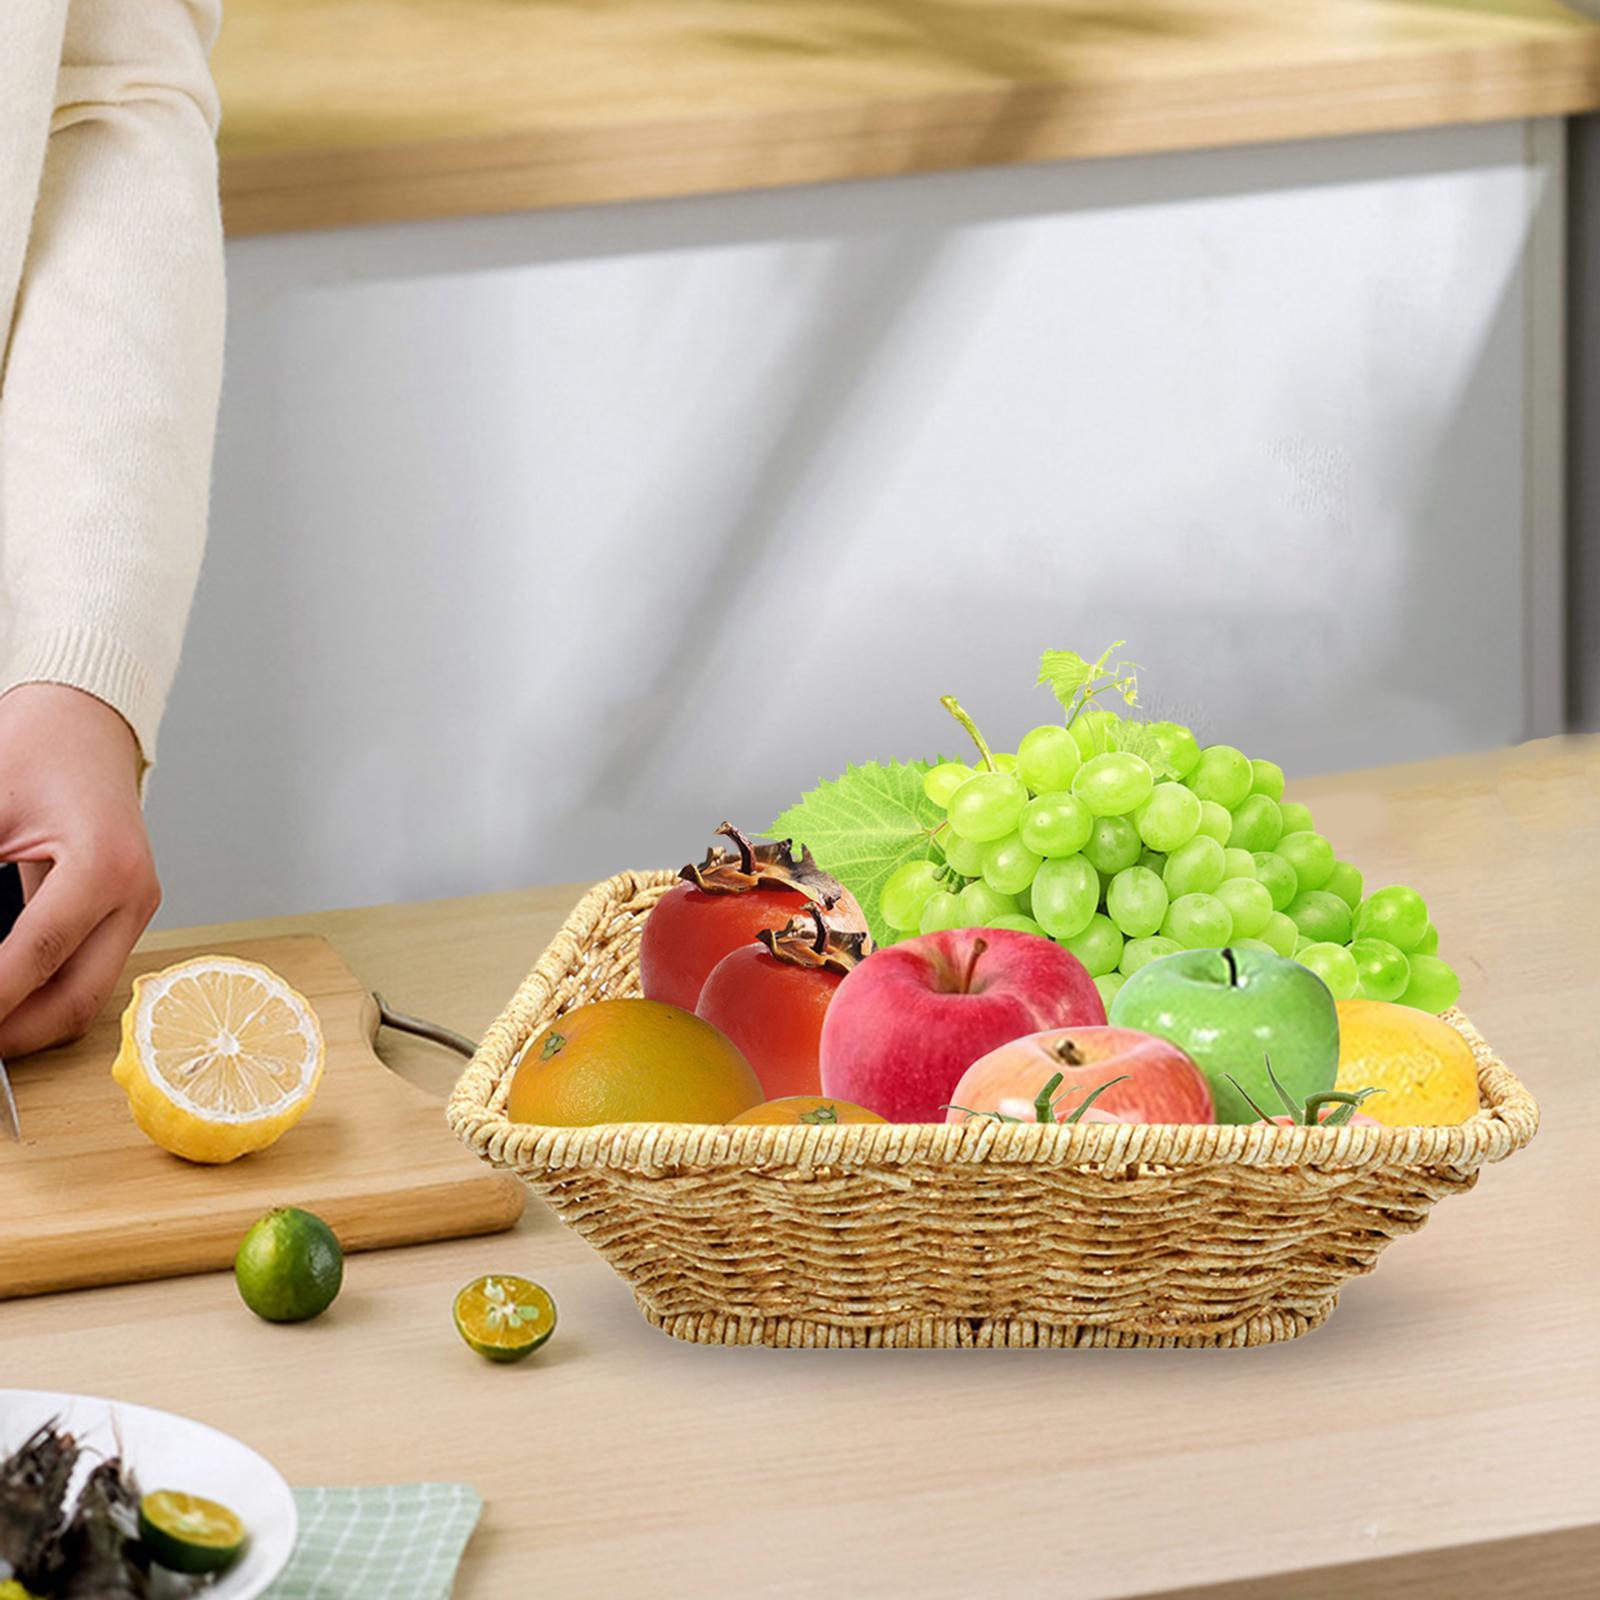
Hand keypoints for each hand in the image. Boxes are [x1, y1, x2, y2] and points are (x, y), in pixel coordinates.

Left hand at [0, 684, 158, 1054]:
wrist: (84, 721)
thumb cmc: (35, 748)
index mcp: (106, 865)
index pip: (36, 958)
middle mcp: (135, 894)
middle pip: (75, 999)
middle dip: (13, 1034)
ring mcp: (138, 906)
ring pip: (85, 996)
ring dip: (30, 1022)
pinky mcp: (127, 911)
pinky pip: (87, 973)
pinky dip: (43, 996)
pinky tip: (5, 1001)